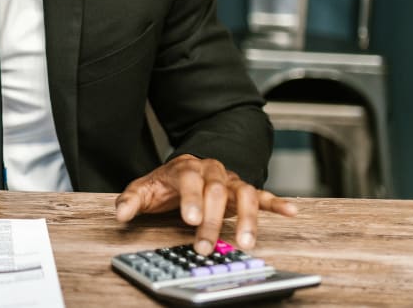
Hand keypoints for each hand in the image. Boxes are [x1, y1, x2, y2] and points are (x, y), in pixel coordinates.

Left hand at [114, 154, 297, 254]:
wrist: (185, 169)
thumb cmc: (165, 183)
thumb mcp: (144, 189)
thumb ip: (131, 200)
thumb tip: (121, 213)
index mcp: (186, 167)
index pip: (190, 180)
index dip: (191, 199)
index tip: (190, 219)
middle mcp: (211, 170)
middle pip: (216, 191)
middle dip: (211, 220)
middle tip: (204, 245)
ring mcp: (229, 180)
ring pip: (243, 194)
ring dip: (246, 218)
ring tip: (246, 242)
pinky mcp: (243, 190)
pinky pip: (262, 195)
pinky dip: (276, 203)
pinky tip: (290, 212)